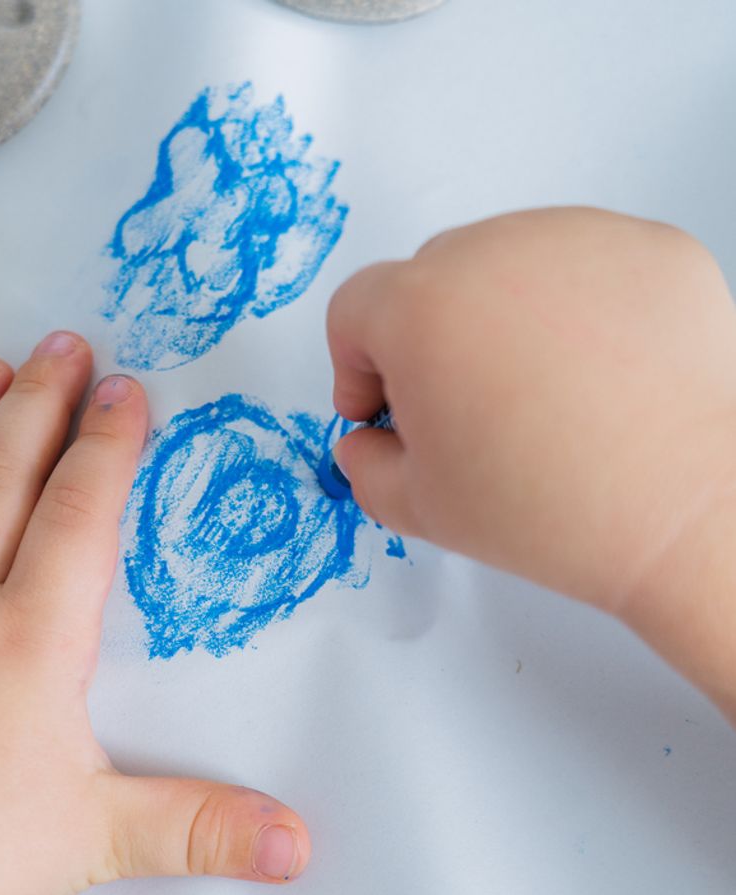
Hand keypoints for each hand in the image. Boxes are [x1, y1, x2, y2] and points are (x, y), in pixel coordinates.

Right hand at [328, 208, 735, 715]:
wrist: (685, 511)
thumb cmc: (553, 510)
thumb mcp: (420, 508)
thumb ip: (365, 467)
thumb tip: (366, 442)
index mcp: (419, 309)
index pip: (354, 309)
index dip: (355, 366)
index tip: (381, 408)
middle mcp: (492, 251)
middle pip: (426, 280)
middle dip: (425, 341)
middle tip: (459, 410)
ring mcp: (577, 238)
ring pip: (505, 263)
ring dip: (500, 317)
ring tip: (537, 394)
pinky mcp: (647, 246)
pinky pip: (582, 264)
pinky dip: (576, 308)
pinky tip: (594, 374)